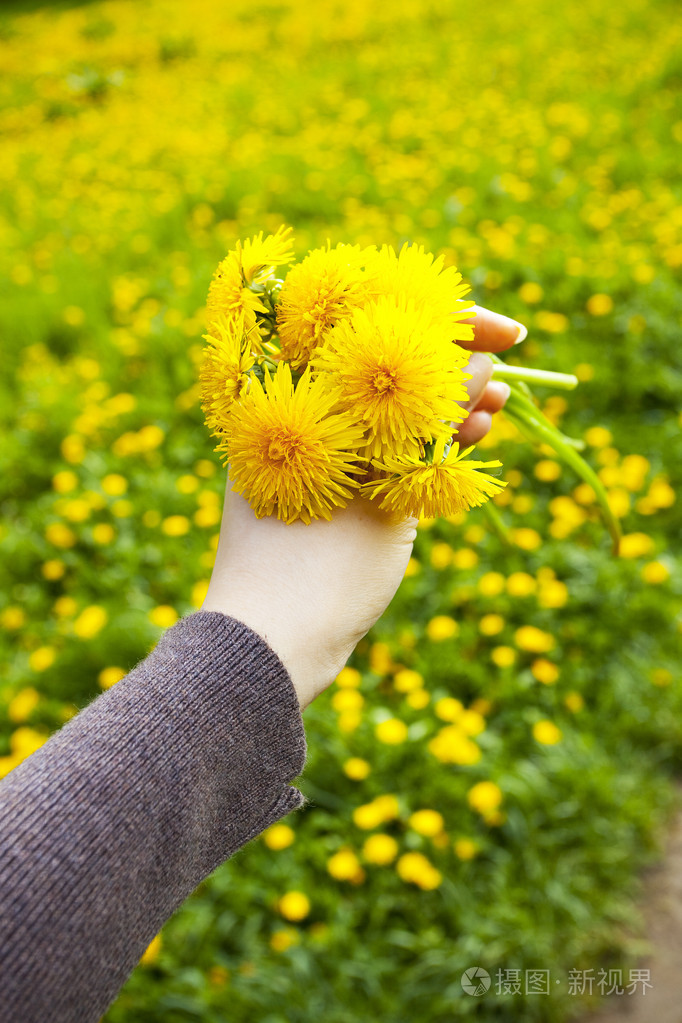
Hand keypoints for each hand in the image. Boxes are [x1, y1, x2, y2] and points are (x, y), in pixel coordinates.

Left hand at [202, 307, 523, 708]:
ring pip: (388, 411)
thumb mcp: (385, 488)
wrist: (267, 645)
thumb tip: (483, 366)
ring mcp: (313, 455)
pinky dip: (424, 442)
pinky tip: (473, 434)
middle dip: (449, 363)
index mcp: (288, 391)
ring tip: (499, 405)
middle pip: (383, 365)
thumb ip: (431, 426)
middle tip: (506, 366)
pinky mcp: (331, 490)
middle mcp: (297, 414)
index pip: (372, 326)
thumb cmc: (313, 564)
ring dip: (443, 404)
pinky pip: (383, 449)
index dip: (444, 321)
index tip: (504, 333)